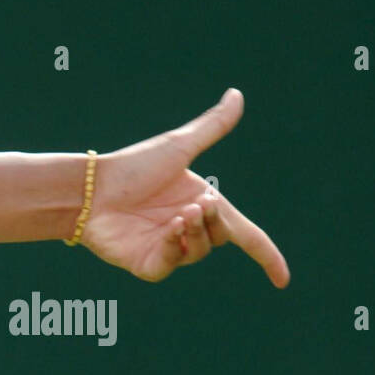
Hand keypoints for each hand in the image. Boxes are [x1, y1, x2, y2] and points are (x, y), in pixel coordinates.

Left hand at [79, 90, 288, 286]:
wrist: (91, 188)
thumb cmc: (132, 167)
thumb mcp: (178, 146)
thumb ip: (212, 126)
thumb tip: (237, 94)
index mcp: (202, 205)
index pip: (245, 235)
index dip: (266, 256)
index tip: (283, 280)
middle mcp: (188, 229)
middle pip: (221, 237)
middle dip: (215, 221)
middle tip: (199, 204)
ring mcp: (168, 249)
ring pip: (198, 251)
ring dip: (194, 232)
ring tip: (180, 215)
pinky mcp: (147, 264)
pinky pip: (171, 265)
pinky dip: (173, 248)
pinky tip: (167, 230)